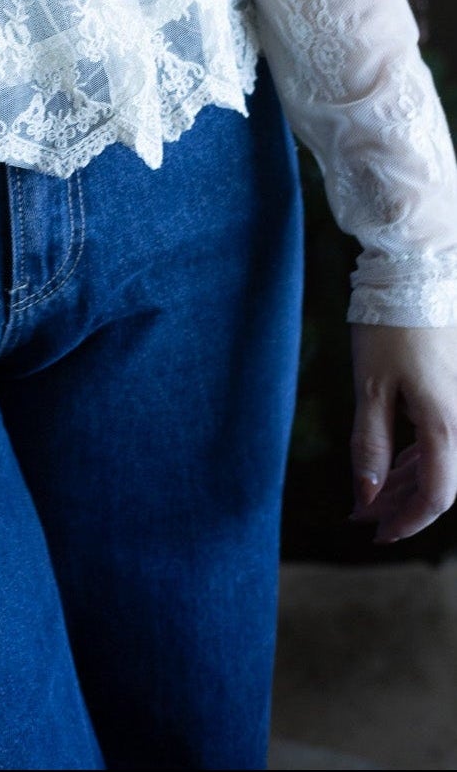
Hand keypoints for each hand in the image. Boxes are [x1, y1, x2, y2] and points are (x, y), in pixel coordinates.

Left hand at [349, 324, 456, 542]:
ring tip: (368, 497)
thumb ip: (369, 444)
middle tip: (361, 517)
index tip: (377, 533)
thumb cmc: (389, 327)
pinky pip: (439, 439)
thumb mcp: (369, 386)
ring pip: (438, 462)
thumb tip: (367, 494)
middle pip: (437, 482)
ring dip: (404, 483)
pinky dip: (414, 458)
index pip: (436, 495)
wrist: (415, 274)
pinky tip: (390, 468)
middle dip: (399, 505)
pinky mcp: (453, 394)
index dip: (407, 521)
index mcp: (445, 424)